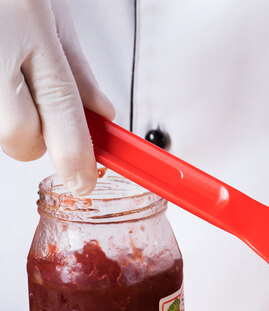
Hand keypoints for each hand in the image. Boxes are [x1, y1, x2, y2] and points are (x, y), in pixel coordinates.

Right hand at [0, 0, 114, 193]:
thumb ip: (76, 69)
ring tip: (8, 75)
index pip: (62, 109)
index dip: (77, 155)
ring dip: (7, 120)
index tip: (85, 179)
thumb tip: (101, 115)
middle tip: (36, 113)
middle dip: (33, 139)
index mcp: (29, 22)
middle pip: (17, 135)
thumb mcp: (52, 10)